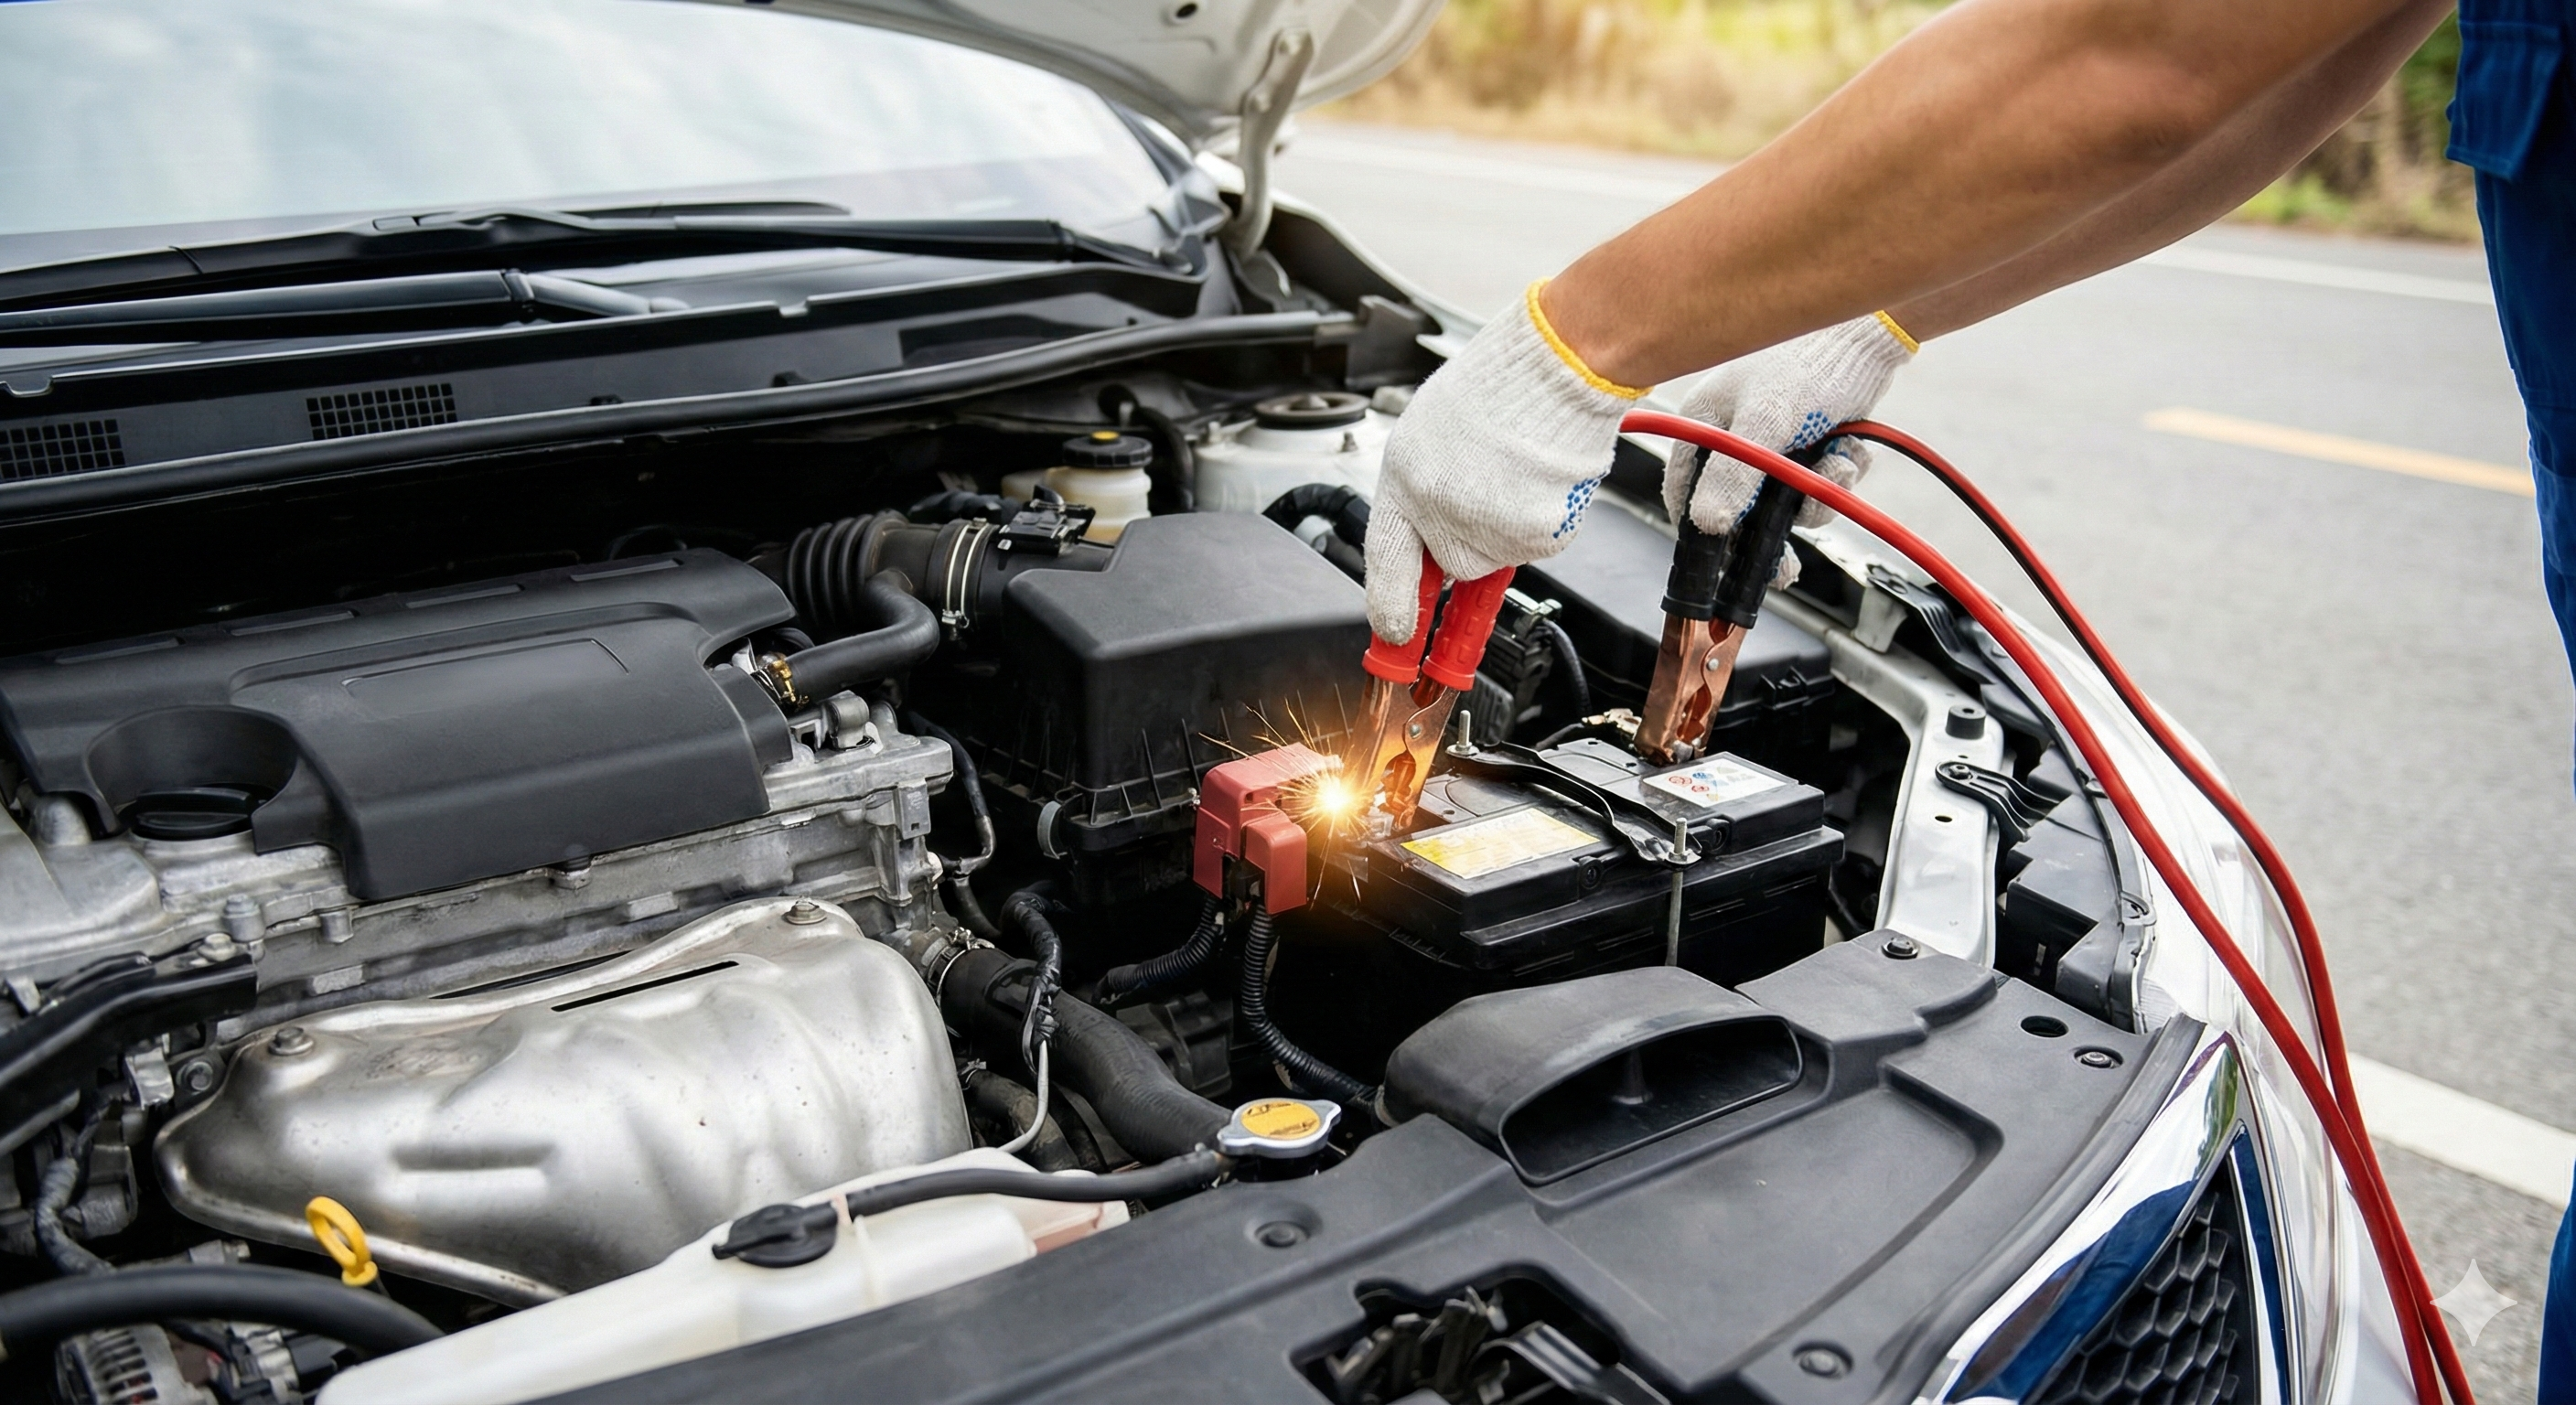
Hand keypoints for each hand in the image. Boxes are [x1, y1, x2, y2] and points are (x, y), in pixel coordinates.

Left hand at [1365, 281, 1645, 643]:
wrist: (1556, 367)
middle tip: (1486, 489)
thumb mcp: (1428, 435)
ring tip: (1515, 468)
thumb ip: (1419, 491)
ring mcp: (1492, 529)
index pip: (1386, 561)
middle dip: (1466, 537)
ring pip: (1496, 552)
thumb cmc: (1495, 388)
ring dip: (1506, 522)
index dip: (1390, 605)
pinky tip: (1538, 476)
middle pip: (1453, 562)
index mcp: (1405, 482)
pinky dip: (1539, 517)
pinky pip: (1535, 543)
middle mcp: (1442, 513)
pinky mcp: (1539, 537)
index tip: (1394, 635)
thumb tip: (1423, 537)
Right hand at [1661, 314, 1914, 569]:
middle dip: (1771, 532)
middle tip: (1786, 569)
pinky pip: (1814, 484)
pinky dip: (1835, 477)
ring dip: (1815, 497)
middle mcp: (1733, 435)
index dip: (1701, 528)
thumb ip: (1735, 477)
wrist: (1867, 341)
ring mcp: (1772, 442)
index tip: (1722, 560)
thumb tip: (1707, 526)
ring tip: (1838, 469)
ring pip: (1784, 500)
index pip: (1685, 489)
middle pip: (1739, 506)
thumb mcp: (1765, 424)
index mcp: (1704, 424)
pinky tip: (1848, 454)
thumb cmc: (1806, 365)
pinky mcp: (1807, 445)